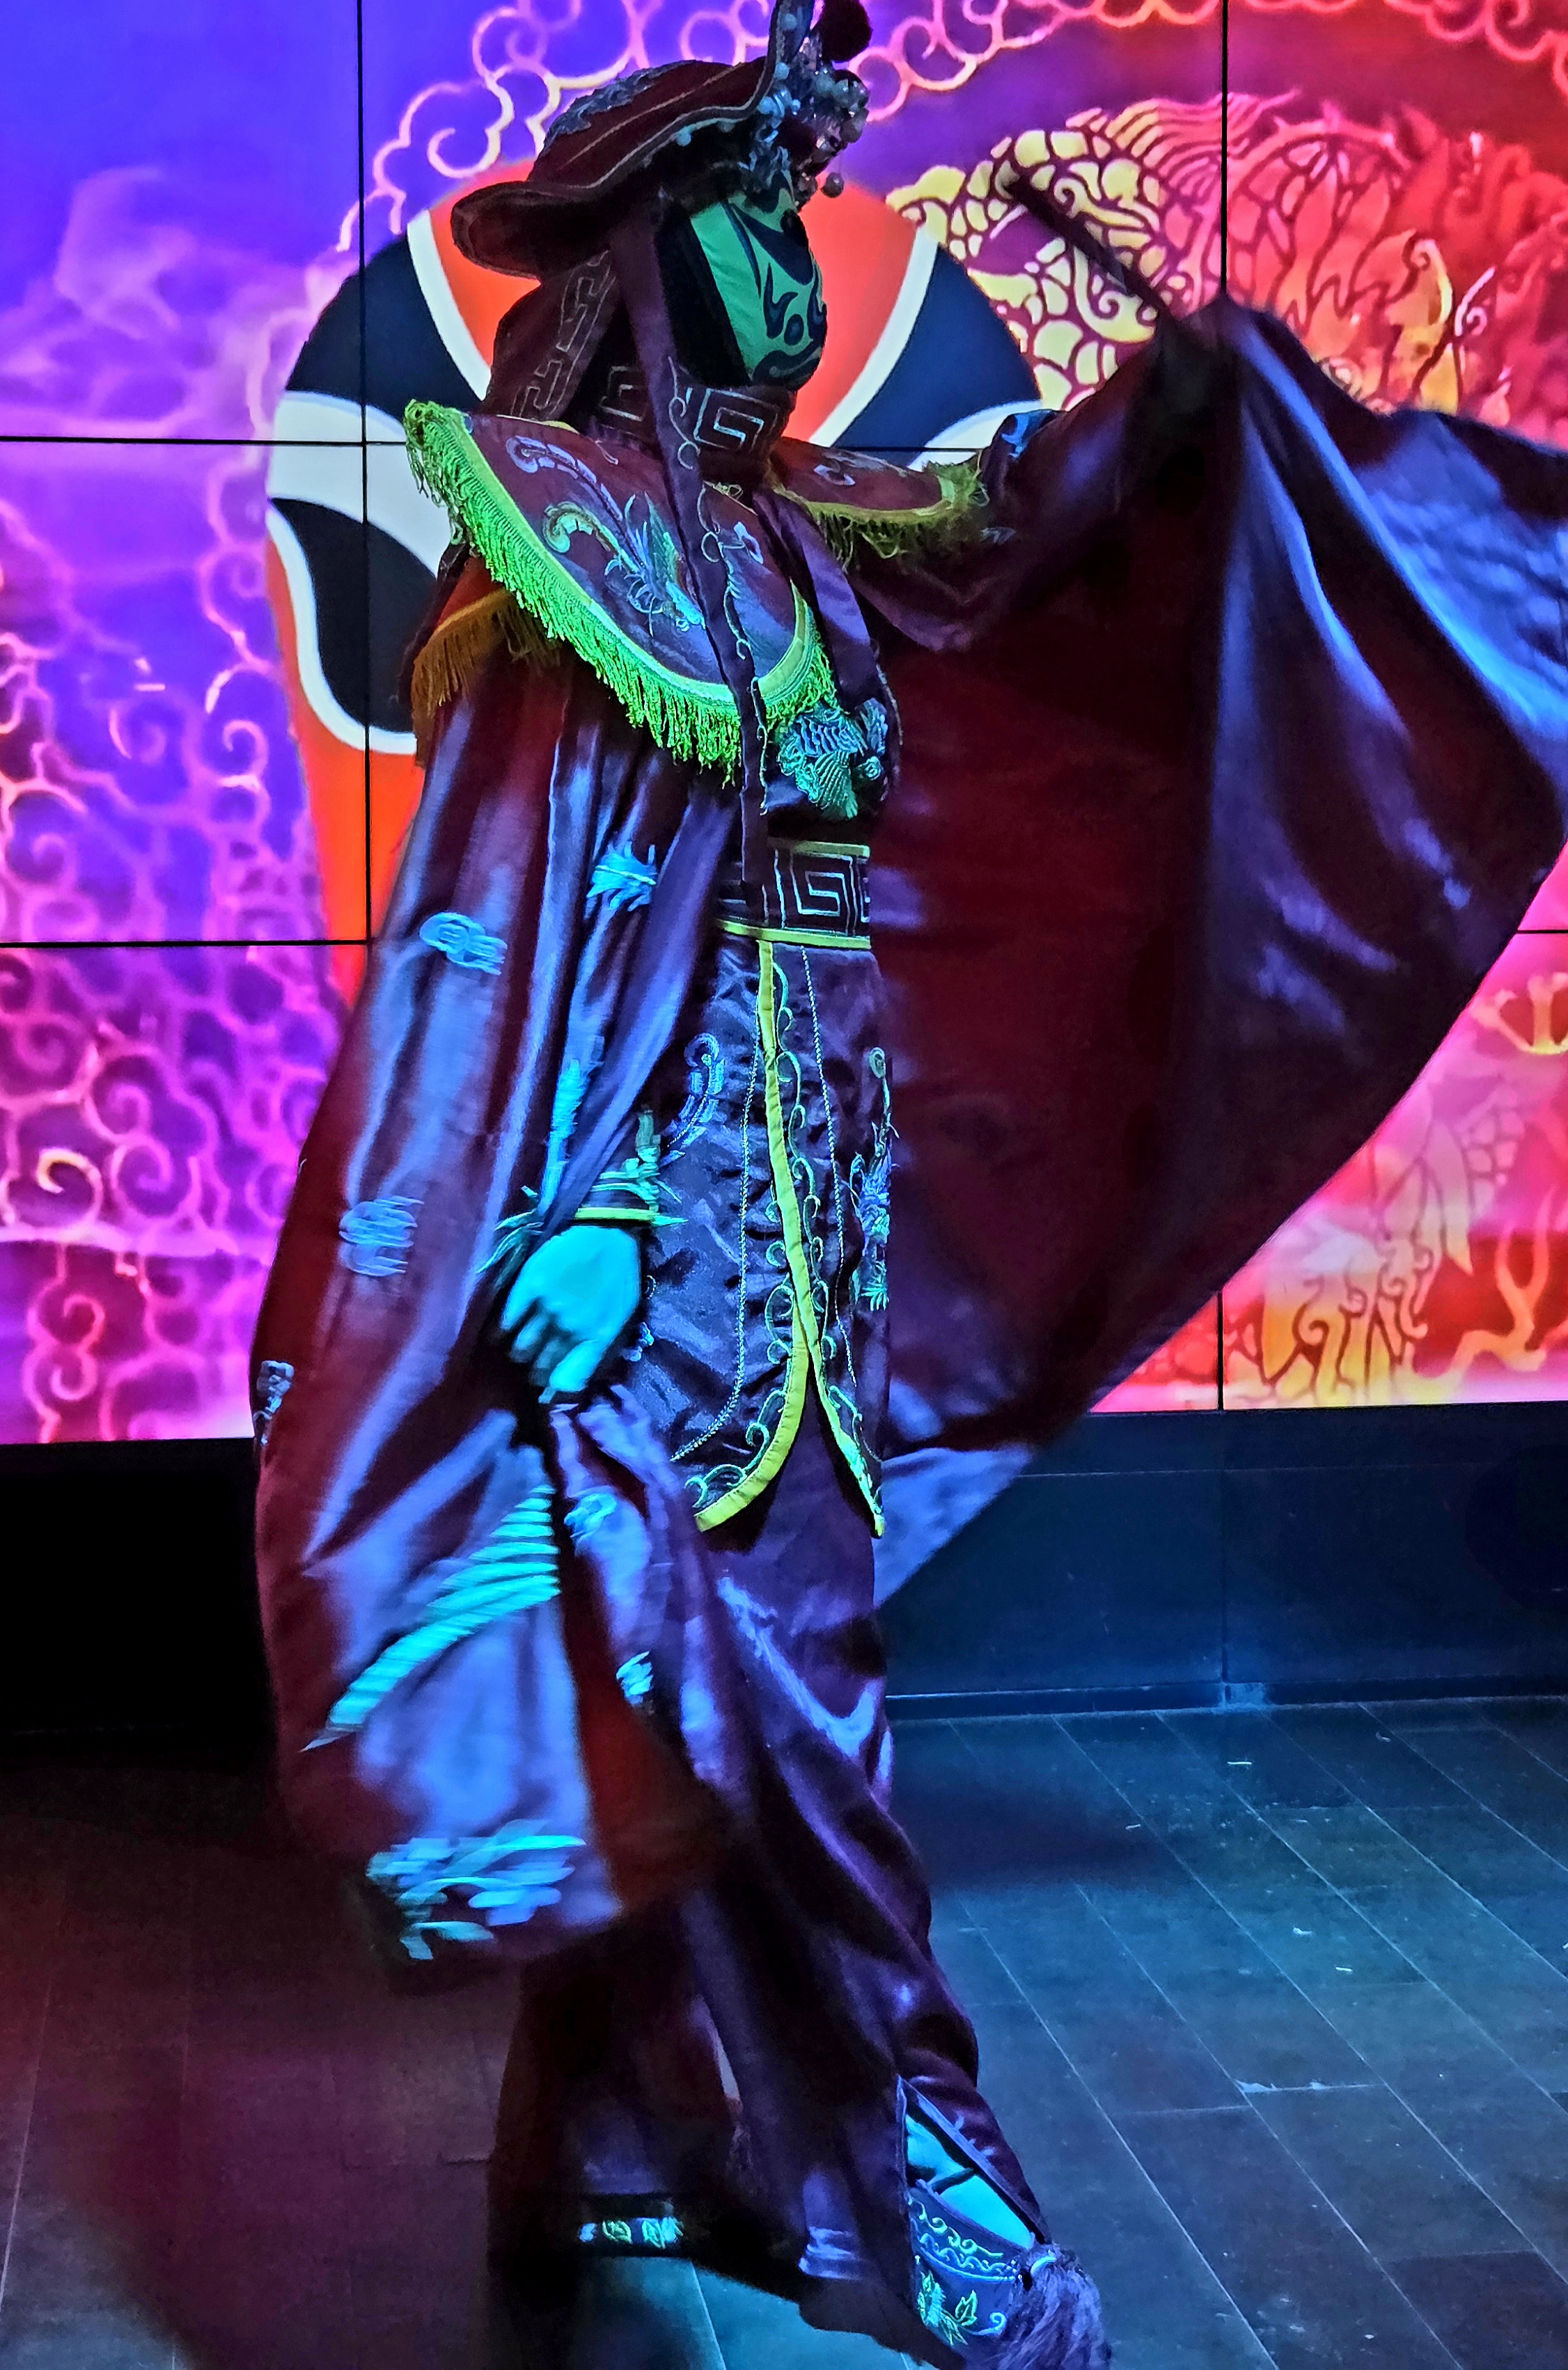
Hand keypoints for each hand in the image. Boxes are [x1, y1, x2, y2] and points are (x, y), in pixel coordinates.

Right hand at [498, 1223, 642, 1401]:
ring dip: (520, 1354)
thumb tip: (577, 1376)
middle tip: (531, 1375)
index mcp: (597, 1336)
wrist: (606, 1229)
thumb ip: (601, 1347)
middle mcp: (571, 1327)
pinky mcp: (530, 1286)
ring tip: (519, 1355)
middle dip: (536, 1374)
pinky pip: (510, 1318)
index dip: (555, 1391)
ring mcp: (548, 1307)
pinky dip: (503, 1330)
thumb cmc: (618, 1274)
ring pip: (523, 1346)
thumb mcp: (623, 1315)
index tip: (547, 1392)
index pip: (570, 1379)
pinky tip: (501, 1334)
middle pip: (543, 1364)